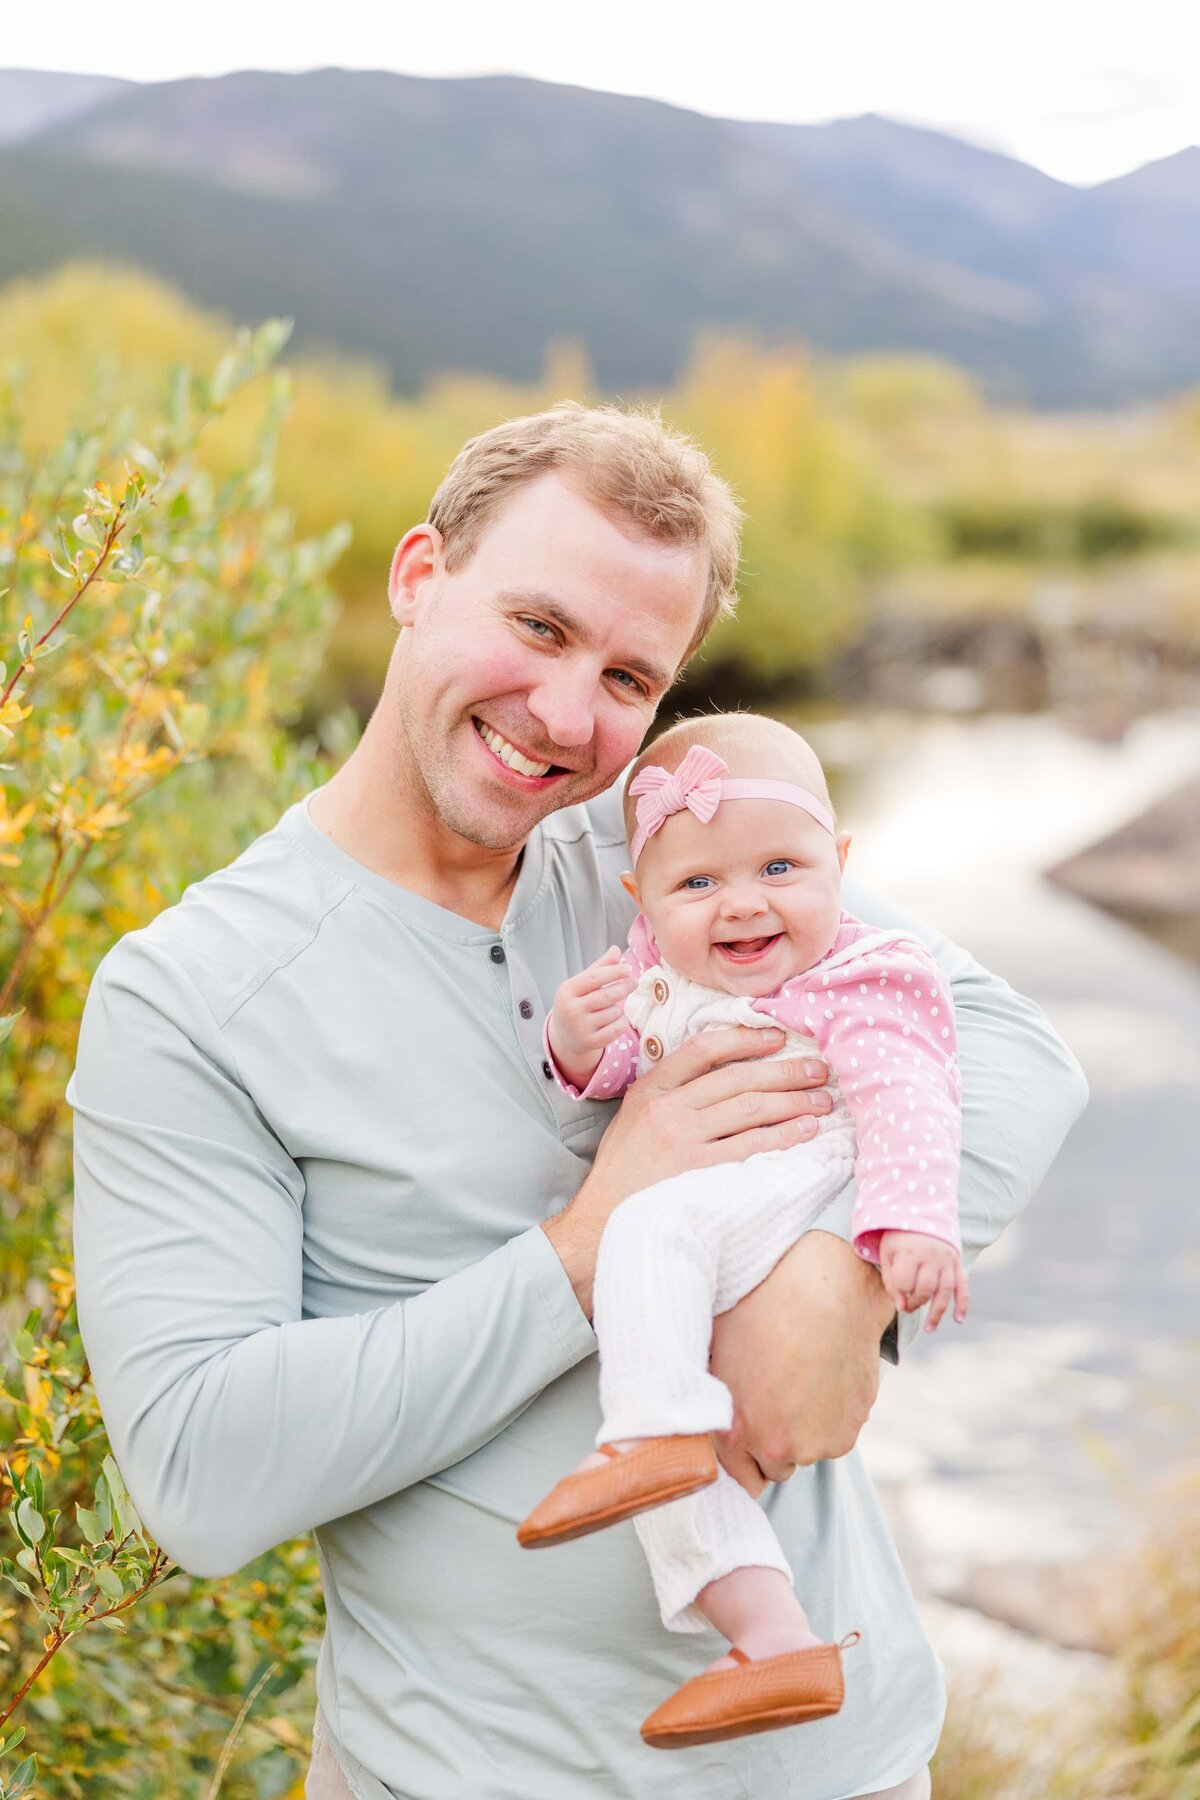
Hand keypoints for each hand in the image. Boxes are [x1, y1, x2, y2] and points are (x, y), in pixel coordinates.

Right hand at [542, 1025, 832, 1315]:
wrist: (603, 1223)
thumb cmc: (624, 1172)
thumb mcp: (633, 1118)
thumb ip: (668, 1092)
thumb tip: (721, 1071)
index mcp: (650, 1088)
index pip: (703, 1049)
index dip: (745, 1039)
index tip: (777, 1037)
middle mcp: (666, 1108)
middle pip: (737, 1077)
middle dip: (784, 1070)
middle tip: (818, 1068)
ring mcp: (682, 1140)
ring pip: (750, 1108)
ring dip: (793, 1101)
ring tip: (821, 1100)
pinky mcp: (698, 1172)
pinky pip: (751, 1147)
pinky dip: (783, 1136)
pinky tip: (805, 1131)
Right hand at [546, 947, 637, 1087]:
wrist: (564, 1035)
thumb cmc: (576, 1002)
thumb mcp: (582, 983)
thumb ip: (600, 967)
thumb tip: (616, 949)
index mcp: (567, 990)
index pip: (595, 977)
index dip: (614, 972)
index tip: (628, 969)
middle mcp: (571, 1009)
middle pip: (607, 995)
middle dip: (624, 987)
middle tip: (634, 983)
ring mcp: (580, 1028)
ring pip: (613, 1012)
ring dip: (619, 1008)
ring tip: (613, 1007)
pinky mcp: (590, 1042)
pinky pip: (617, 1029)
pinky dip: (622, 1022)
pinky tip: (618, 1018)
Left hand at [710, 1231, 894, 1493]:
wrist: (827, 1291)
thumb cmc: (764, 1309)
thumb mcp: (715, 1348)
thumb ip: (705, 1395)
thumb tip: (692, 1411)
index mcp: (734, 1433)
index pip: (738, 1480)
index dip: (741, 1457)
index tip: (747, 1436)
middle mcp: (776, 1448)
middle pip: (773, 1466)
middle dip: (772, 1441)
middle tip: (775, 1397)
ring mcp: (817, 1443)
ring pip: (806, 1449)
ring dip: (803, 1429)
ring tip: (800, 1379)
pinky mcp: (848, 1432)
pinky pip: (834, 1435)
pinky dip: (831, 1417)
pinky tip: (823, 1378)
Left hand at [878, 1230, 968, 1330]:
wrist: (920, 1213)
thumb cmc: (899, 1238)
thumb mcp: (887, 1253)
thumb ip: (891, 1281)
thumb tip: (902, 1307)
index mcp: (910, 1252)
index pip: (905, 1282)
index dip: (900, 1292)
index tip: (897, 1293)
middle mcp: (931, 1256)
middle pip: (925, 1289)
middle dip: (916, 1302)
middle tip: (908, 1307)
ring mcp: (946, 1260)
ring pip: (945, 1291)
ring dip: (938, 1312)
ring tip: (930, 1329)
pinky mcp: (957, 1263)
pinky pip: (963, 1286)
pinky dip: (963, 1303)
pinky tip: (958, 1319)